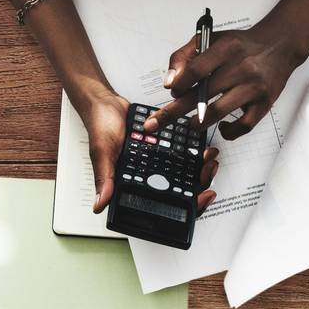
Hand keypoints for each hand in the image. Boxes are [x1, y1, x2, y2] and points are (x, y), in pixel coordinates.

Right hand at [75, 79, 217, 216]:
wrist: (105, 102)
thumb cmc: (99, 126)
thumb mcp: (102, 153)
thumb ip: (104, 178)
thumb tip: (100, 205)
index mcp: (132, 185)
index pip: (162, 206)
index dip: (185, 207)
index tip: (201, 197)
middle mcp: (146, 177)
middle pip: (179, 193)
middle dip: (199, 186)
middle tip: (208, 172)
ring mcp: (156, 163)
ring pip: (184, 175)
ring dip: (199, 170)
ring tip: (209, 159)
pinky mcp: (161, 147)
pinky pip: (180, 154)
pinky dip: (193, 152)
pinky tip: (202, 147)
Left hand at [153, 13, 308, 137]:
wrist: (279, 45)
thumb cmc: (241, 45)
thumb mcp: (210, 39)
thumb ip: (184, 56)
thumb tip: (170, 83)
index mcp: (226, 49)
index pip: (196, 70)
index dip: (179, 84)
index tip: (172, 92)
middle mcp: (241, 68)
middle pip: (201, 95)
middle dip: (173, 112)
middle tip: (154, 124)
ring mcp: (253, 88)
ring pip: (218, 113)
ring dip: (198, 123)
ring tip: (191, 123)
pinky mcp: (264, 104)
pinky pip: (243, 127)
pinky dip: (228, 132)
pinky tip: (221, 127)